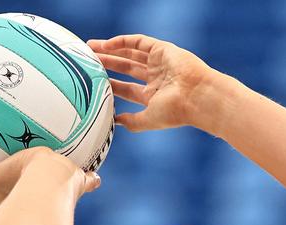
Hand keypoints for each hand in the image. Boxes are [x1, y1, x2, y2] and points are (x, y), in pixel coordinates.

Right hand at [0, 147, 100, 213]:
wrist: (51, 176)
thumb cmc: (66, 180)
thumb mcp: (79, 180)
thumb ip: (89, 181)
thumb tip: (102, 179)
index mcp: (32, 201)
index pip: (21, 209)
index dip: (15, 215)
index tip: (9, 221)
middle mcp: (17, 201)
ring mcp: (5, 190)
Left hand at [87, 34, 214, 131]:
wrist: (198, 97)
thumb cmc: (176, 112)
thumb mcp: (149, 119)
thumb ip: (132, 121)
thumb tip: (114, 122)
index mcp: (154, 96)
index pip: (127, 89)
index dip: (110, 85)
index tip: (92, 82)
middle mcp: (157, 78)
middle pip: (126, 68)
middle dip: (107, 64)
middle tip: (87, 61)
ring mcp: (160, 63)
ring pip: (130, 54)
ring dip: (111, 50)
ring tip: (91, 48)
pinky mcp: (163, 50)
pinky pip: (139, 42)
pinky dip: (122, 42)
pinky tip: (106, 45)